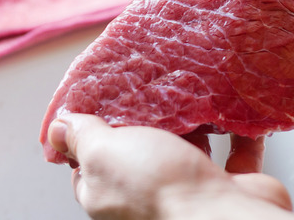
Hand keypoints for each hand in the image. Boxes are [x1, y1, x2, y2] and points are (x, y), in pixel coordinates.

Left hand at [48, 114, 293, 219]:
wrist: (224, 215)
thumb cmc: (161, 188)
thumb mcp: (104, 153)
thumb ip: (82, 138)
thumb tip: (57, 129)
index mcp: (108, 192)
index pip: (88, 162)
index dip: (91, 130)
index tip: (100, 99)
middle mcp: (146, 195)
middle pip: (141, 150)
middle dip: (148, 119)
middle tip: (151, 87)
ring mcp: (187, 191)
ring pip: (188, 149)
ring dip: (193, 122)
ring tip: (192, 93)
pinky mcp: (225, 186)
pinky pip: (233, 153)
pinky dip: (236, 132)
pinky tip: (232, 110)